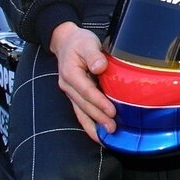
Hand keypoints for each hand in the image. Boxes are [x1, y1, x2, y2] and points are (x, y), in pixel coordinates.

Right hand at [50, 22, 115, 142]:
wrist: (66, 41)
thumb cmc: (79, 41)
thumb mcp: (87, 42)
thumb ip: (93, 54)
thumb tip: (100, 67)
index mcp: (71, 73)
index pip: (86, 91)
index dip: (99, 102)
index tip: (112, 111)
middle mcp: (68, 85)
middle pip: (84, 105)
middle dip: (98, 118)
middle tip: (113, 128)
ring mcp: (70, 92)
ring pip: (80, 112)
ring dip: (93, 125)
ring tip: (106, 137)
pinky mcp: (74, 95)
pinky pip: (80, 111)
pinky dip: (88, 123)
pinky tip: (98, 133)